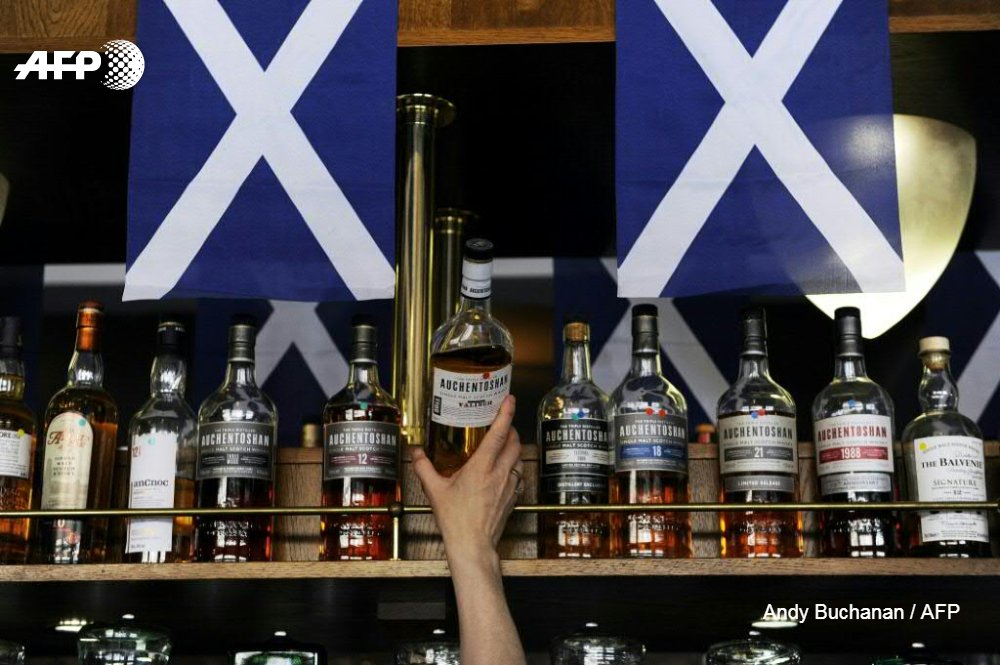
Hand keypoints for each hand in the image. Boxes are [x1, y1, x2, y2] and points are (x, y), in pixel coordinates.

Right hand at [412, 395, 523, 566]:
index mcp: (481, 468)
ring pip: (519, 458)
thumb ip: (424, 468)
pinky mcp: (513, 498)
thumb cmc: (456, 520)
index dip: (506, 414)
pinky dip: (515, 466)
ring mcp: (509, 486)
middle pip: (514, 442)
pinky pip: (519, 475)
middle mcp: (499, 474)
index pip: (499, 434)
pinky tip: (505, 470)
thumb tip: (416, 453)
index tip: (509, 400)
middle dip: (511, 428)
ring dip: (514, 447)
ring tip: (504, 443)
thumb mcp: (435, 491)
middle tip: (503, 422)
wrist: (472, 545)